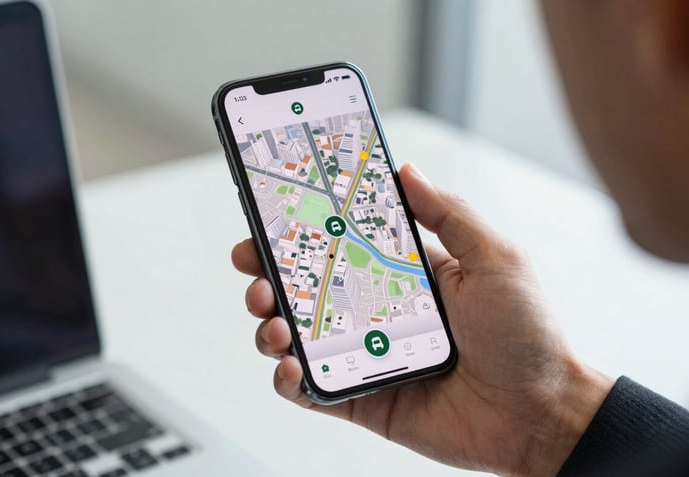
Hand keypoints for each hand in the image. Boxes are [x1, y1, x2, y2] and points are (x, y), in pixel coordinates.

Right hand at [232, 163, 613, 475]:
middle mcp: (375, 311)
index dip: (301, 227)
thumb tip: (406, 171)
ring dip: (269, 322)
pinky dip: (288, 379)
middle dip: (267, 272)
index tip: (272, 210)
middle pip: (304, 287)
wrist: (540, 415)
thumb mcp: (493, 259)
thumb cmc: (527, 336)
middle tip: (252, 262)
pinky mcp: (361, 397)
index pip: (339, 242)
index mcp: (402, 274)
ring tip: (272, 319)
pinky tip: (290, 366)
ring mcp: (364, 355)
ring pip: (296, 335)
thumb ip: (448, 213)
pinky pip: (310, 389)